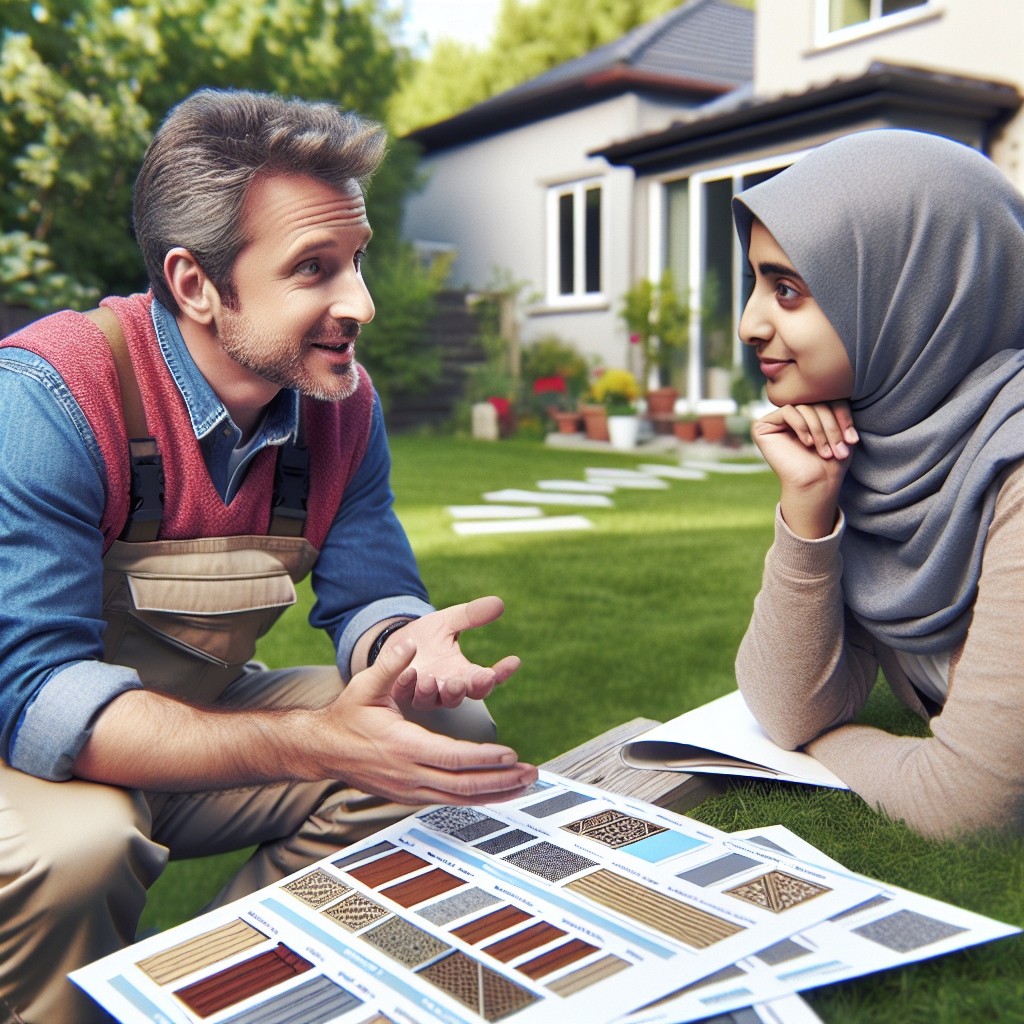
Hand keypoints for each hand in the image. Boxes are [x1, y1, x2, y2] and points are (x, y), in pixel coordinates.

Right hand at [314, 637, 536, 803]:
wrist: (323, 750)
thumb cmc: (346, 716)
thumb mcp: (364, 685)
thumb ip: (389, 665)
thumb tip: (408, 643)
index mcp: (402, 746)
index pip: (452, 758)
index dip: (484, 759)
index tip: (511, 755)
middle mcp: (408, 774)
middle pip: (462, 785)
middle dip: (500, 781)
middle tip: (531, 774)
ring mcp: (408, 790)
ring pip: (458, 799)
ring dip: (493, 793)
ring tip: (523, 785)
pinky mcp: (409, 796)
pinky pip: (448, 801)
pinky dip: (475, 798)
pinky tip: (495, 793)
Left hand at [384, 597, 519, 711]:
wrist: (394, 640)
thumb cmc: (427, 635)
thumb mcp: (448, 621)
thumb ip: (471, 615)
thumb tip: (499, 603)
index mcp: (464, 673)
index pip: (489, 679)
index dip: (502, 673)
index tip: (514, 660)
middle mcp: (447, 687)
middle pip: (464, 695)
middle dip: (472, 687)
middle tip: (480, 678)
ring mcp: (425, 693)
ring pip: (433, 700)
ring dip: (435, 691)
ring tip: (434, 678)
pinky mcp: (402, 691)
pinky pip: (405, 692)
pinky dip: (407, 684)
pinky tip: (410, 672)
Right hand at [752, 401, 857, 538]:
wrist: (816, 483)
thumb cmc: (831, 460)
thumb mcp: (842, 429)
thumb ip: (838, 405)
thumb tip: (838, 377)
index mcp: (808, 411)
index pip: (827, 398)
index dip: (842, 414)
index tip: (852, 439)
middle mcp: (792, 412)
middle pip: (816, 401)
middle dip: (831, 426)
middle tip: (840, 447)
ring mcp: (776, 419)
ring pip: (804, 407)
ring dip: (819, 429)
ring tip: (825, 450)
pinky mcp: (762, 426)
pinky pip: (788, 411)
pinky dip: (801, 426)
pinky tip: (807, 444)